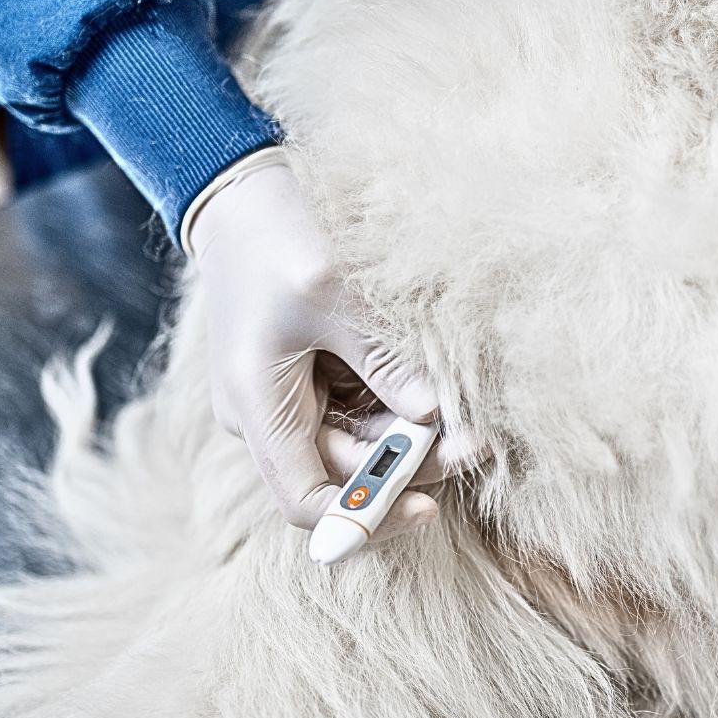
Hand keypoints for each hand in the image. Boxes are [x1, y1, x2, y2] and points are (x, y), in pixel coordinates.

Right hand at [187, 149, 470, 538]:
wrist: (241, 201)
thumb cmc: (277, 239)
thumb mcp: (332, 294)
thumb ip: (382, 360)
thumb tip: (433, 415)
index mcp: (258, 407)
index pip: (306, 501)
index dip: (365, 516)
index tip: (427, 508)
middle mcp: (270, 417)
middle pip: (345, 474)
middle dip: (410, 465)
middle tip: (476, 444)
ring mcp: (291, 401)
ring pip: (362, 446)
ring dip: (412, 438)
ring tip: (470, 422)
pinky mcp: (313, 381)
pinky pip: (363, 413)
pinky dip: (400, 410)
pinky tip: (439, 397)